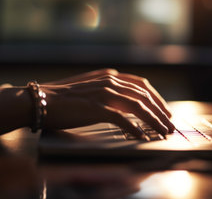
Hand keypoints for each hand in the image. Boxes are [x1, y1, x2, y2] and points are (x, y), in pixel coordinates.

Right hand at [41, 69, 174, 138]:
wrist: (41, 101)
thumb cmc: (65, 99)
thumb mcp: (92, 90)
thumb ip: (111, 93)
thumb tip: (130, 107)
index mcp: (110, 75)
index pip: (142, 85)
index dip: (158, 98)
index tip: (166, 111)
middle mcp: (109, 81)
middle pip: (144, 96)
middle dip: (161, 112)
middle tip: (170, 125)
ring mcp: (103, 93)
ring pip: (138, 106)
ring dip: (153, 120)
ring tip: (162, 132)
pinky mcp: (95, 107)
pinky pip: (121, 119)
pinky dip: (134, 128)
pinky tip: (140, 136)